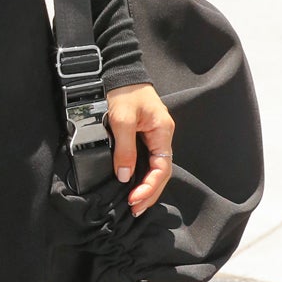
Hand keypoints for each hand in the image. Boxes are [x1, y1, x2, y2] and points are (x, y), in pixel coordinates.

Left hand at [105, 82, 174, 214]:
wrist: (119, 71)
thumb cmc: (123, 91)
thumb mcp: (121, 120)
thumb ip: (124, 149)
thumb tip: (125, 176)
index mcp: (162, 132)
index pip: (162, 168)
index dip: (149, 187)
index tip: (134, 199)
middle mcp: (162, 136)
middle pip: (162, 172)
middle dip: (150, 193)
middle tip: (135, 210)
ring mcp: (154, 136)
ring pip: (155, 169)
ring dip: (147, 188)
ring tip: (135, 204)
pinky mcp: (144, 136)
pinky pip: (147, 160)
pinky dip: (142, 176)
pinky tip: (134, 186)